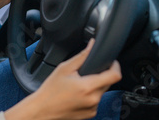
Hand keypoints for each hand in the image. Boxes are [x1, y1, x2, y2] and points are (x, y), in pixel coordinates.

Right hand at [5, 40, 121, 119]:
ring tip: (78, 84)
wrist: (43, 109)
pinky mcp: (90, 114)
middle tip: (86, 72)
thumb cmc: (50, 90)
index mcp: (88, 87)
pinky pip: (96, 100)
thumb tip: (92, 45)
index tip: (111, 61)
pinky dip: (90, 95)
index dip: (115, 66)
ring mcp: (93, 108)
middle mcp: (94, 99)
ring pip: (102, 92)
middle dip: (101, 75)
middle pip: (108, 83)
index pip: (115, 76)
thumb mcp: (64, 68)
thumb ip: (81, 56)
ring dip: (95, 85)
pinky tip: (77, 93)